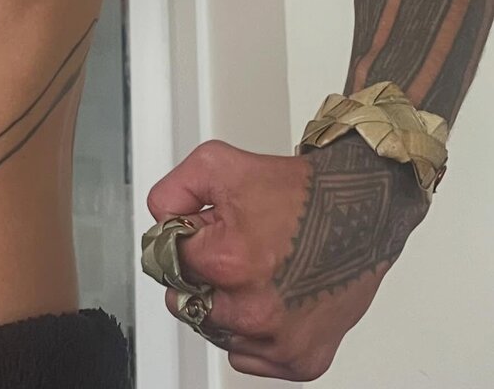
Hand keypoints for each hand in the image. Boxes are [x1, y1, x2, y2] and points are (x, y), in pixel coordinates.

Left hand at [145, 134, 428, 380]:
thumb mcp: (219, 164)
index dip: (188, 240)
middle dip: (204, 276)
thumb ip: (173, 191)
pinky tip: (273, 295)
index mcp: (227, 262)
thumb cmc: (300, 190)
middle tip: (238, 248)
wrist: (363, 208)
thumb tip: (160, 222)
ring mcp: (278, 340)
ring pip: (219, 332)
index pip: (169, 263)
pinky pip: (251, 356)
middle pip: (190, 303)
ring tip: (261, 269)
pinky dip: (255, 332)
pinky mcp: (303, 359)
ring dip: (228, 305)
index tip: (208, 230)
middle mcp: (252, 310)